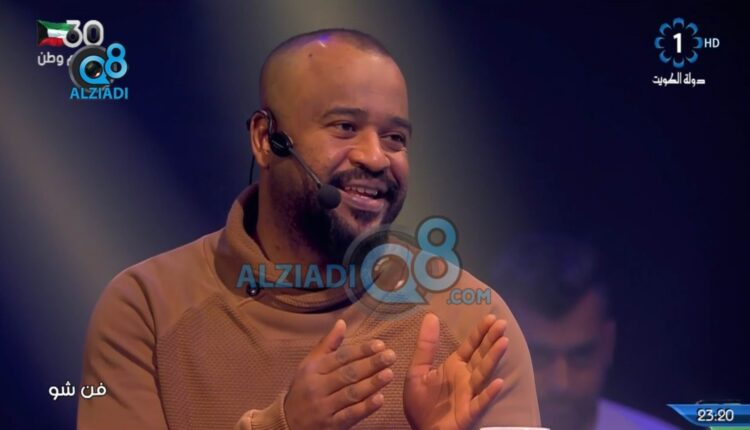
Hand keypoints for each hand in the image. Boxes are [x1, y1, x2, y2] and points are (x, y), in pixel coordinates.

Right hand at [284, 319, 395, 429]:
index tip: (380, 344)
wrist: (287, 424)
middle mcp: (317, 387)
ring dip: (371, 384)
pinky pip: (350, 415)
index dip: (361, 350)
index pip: (341, 357)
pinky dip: (365, 407)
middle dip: (371, 364)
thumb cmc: (303, 389)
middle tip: (391, 356)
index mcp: (313, 369)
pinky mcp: (330, 426)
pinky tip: (380, 398)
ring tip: (389, 374)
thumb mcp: (309, 365)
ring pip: (351, 394)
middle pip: (348, 374)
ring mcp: (324, 408)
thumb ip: (327, 345)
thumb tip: (342, 322)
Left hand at [404, 313, 507, 429]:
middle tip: (502, 323)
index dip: (480, 332)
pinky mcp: (468, 412)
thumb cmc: (421, 403)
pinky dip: (489, 393)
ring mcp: (468, 394)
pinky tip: (499, 382)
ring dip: (493, 358)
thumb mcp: (417, 371)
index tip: (490, 317)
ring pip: (483, 373)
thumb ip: (425, 346)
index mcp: (454, 366)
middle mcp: (465, 377)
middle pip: (480, 355)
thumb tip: (431, 316)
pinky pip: (480, 401)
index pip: (470, 345)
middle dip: (491, 340)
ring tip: (504, 342)